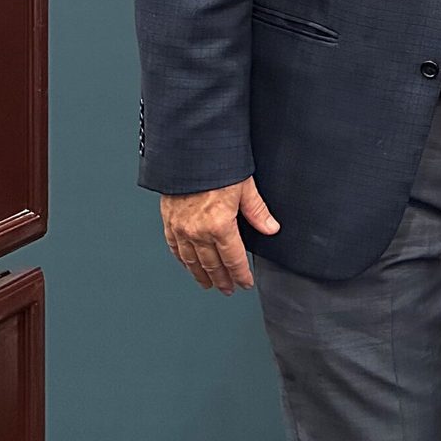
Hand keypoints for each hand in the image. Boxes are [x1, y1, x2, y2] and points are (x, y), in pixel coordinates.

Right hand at [160, 176, 280, 294]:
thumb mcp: (245, 187)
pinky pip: (175, 248)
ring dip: (202, 275)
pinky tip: (188, 264)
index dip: (240, 275)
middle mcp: (198, 231)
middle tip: (228, 289)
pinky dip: (183, 259)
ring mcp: (181, 228)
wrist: (189, 152)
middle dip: (222, 280)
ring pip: (192, 261)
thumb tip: (271, 228)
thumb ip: (258, 212)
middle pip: (212, 265)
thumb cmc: (217, 165)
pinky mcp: (169, 221)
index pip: (233, 259)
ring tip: (209, 284)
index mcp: (220, 225)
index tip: (245, 283)